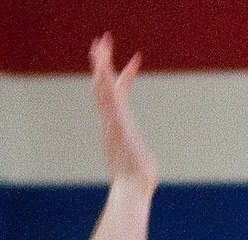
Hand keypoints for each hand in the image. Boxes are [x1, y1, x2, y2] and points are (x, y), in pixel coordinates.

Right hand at [89, 34, 155, 195]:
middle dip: (102, 64)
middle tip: (100, 43)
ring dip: (102, 62)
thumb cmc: (138, 184)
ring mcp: (111, 120)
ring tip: (101, 41)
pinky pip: (108, 92)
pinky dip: (104, 74)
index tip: (136, 60)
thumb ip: (139, 162)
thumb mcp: (139, 166)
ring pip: (103, 85)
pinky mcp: (115, 121)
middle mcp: (110, 121)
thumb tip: (146, 175)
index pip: (119, 97)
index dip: (125, 78)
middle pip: (103, 86)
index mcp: (117, 128)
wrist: (131, 190)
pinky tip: (103, 58)